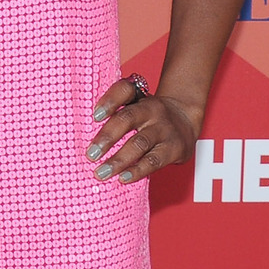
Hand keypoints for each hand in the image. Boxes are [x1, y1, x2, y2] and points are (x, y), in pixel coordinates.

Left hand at [87, 80, 201, 185]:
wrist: (185, 118)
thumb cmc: (149, 113)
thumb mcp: (135, 103)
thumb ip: (113, 110)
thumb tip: (83, 129)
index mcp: (139, 96)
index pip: (124, 90)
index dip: (109, 101)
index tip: (95, 115)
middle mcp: (153, 110)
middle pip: (128, 118)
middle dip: (107, 137)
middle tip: (90, 154)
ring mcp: (165, 129)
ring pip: (140, 143)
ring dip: (119, 160)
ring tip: (101, 172)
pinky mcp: (175, 148)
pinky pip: (154, 161)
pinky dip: (137, 171)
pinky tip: (123, 178)